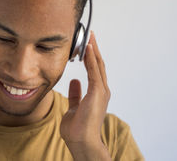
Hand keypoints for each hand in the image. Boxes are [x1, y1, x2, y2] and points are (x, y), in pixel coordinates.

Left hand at [60, 31, 110, 159]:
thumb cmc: (78, 128)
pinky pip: (94, 71)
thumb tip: (74, 82)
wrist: (82, 140)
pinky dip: (91, 58)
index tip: (87, 45)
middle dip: (94, 49)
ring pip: (98, 65)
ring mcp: (101, 91)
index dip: (92, 56)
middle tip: (90, 35)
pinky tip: (88, 48)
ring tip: (90, 37)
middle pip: (99, 64)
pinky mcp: (97, 92)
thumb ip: (75, 94)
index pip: (95, 70)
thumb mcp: (74, 106)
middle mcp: (102, 90)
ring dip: (94, 50)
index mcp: (97, 93)